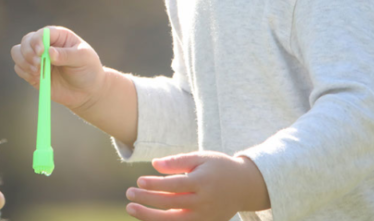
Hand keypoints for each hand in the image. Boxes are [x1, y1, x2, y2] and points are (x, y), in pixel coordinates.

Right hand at [11, 26, 106, 111]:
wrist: (87, 91)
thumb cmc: (88, 69)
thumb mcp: (83, 59)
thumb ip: (67, 55)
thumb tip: (50, 52)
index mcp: (58, 36)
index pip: (42, 33)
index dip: (37, 41)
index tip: (41, 53)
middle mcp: (45, 45)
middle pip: (26, 41)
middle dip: (28, 53)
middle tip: (39, 66)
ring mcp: (37, 58)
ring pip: (17, 52)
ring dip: (23, 62)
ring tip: (37, 72)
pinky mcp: (32, 73)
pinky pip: (18, 68)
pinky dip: (23, 72)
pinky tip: (36, 78)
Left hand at [124, 152, 269, 220]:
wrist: (245, 187)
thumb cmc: (219, 168)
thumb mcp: (201, 158)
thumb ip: (178, 161)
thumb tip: (155, 164)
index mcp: (203, 182)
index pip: (175, 186)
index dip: (155, 184)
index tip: (139, 181)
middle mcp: (204, 202)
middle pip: (171, 204)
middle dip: (147, 200)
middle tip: (128, 194)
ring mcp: (205, 217)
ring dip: (150, 217)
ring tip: (132, 209)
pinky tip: (148, 218)